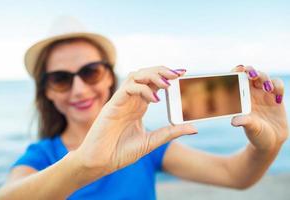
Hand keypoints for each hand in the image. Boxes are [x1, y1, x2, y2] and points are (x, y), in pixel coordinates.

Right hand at [76, 67, 196, 174]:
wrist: (101, 162)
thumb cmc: (121, 152)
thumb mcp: (152, 141)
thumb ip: (171, 132)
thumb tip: (194, 128)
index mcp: (139, 106)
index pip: (153, 84)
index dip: (167, 76)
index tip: (183, 74)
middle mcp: (131, 100)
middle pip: (145, 75)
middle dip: (162, 71)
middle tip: (178, 74)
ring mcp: (121, 101)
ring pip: (136, 76)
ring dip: (153, 75)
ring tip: (167, 83)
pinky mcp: (112, 104)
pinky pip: (128, 88)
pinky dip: (143, 89)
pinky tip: (154, 99)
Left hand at [231, 65, 288, 150]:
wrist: (271, 141)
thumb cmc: (256, 134)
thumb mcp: (251, 128)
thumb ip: (245, 122)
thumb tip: (234, 121)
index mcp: (240, 97)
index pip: (237, 80)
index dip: (236, 72)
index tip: (237, 69)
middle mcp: (251, 93)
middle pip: (250, 75)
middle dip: (251, 71)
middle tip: (252, 75)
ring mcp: (264, 94)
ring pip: (264, 77)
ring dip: (265, 79)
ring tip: (268, 89)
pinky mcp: (276, 97)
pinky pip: (278, 85)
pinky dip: (278, 87)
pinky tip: (277, 99)